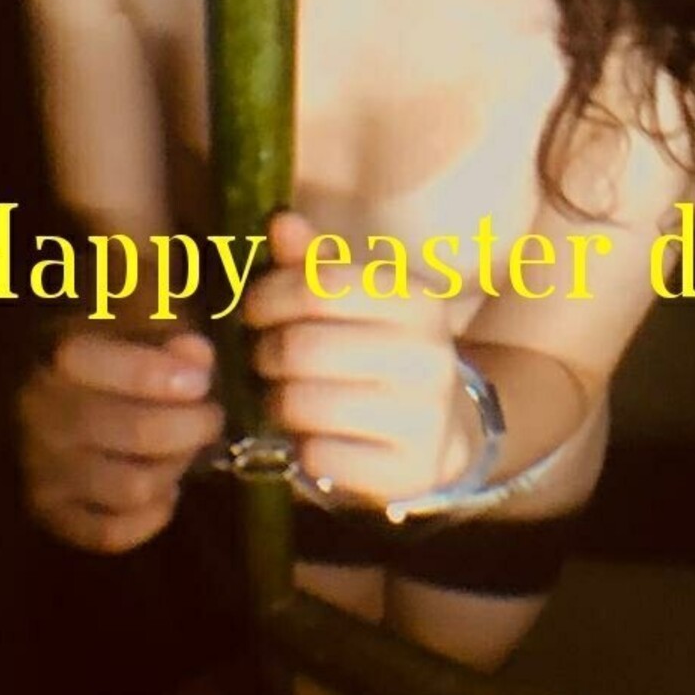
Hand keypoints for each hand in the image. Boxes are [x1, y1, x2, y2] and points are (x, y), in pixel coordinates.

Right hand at [18, 326, 223, 552]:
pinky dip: (151, 517)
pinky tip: (165, 491)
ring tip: (183, 453)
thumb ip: (171, 334)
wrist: (68, 394)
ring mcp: (41, 467)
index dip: (155, 376)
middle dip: (190, 428)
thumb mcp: (144, 325)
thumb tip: (197, 356)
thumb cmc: (118, 354)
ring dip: (173, 472)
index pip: (100, 365)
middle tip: (210, 419)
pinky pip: (109, 534)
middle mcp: (41, 413)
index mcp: (60, 356)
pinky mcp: (49, 511)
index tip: (201, 383)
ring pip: (131, 488)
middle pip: (136, 433)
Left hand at [243, 212, 474, 507]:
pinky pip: (320, 457)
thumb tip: (280, 223)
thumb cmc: (381, 351)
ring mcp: (424, 416)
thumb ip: (315, 264)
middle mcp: (428, 355)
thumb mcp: (358, 302)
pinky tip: (311, 438)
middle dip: (264, 354)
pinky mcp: (409, 471)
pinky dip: (301, 450)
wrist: (441, 427)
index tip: (253, 311)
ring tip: (281, 399)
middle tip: (262, 360)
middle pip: (302, 347)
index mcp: (416, 301)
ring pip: (304, 404)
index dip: (269, 296)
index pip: (320, 286)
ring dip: (277, 403)